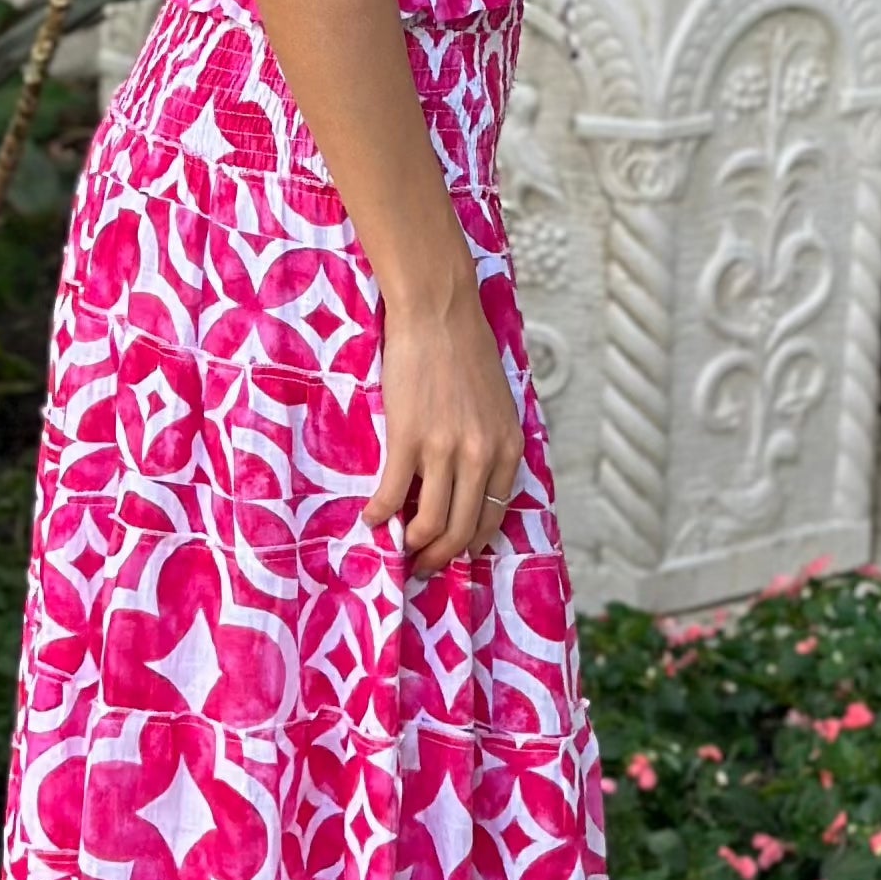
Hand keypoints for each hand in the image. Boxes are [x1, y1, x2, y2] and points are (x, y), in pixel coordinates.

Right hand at [366, 281, 522, 579]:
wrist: (439, 314)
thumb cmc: (465, 353)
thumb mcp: (497, 406)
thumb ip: (490, 445)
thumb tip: (470, 484)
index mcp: (508, 448)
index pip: (492, 516)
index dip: (470, 543)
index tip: (454, 553)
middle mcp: (482, 455)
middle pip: (462, 529)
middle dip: (441, 556)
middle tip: (422, 565)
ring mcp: (446, 449)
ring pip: (431, 521)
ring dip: (413, 544)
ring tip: (399, 547)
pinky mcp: (409, 438)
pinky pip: (392, 492)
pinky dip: (380, 513)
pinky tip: (372, 518)